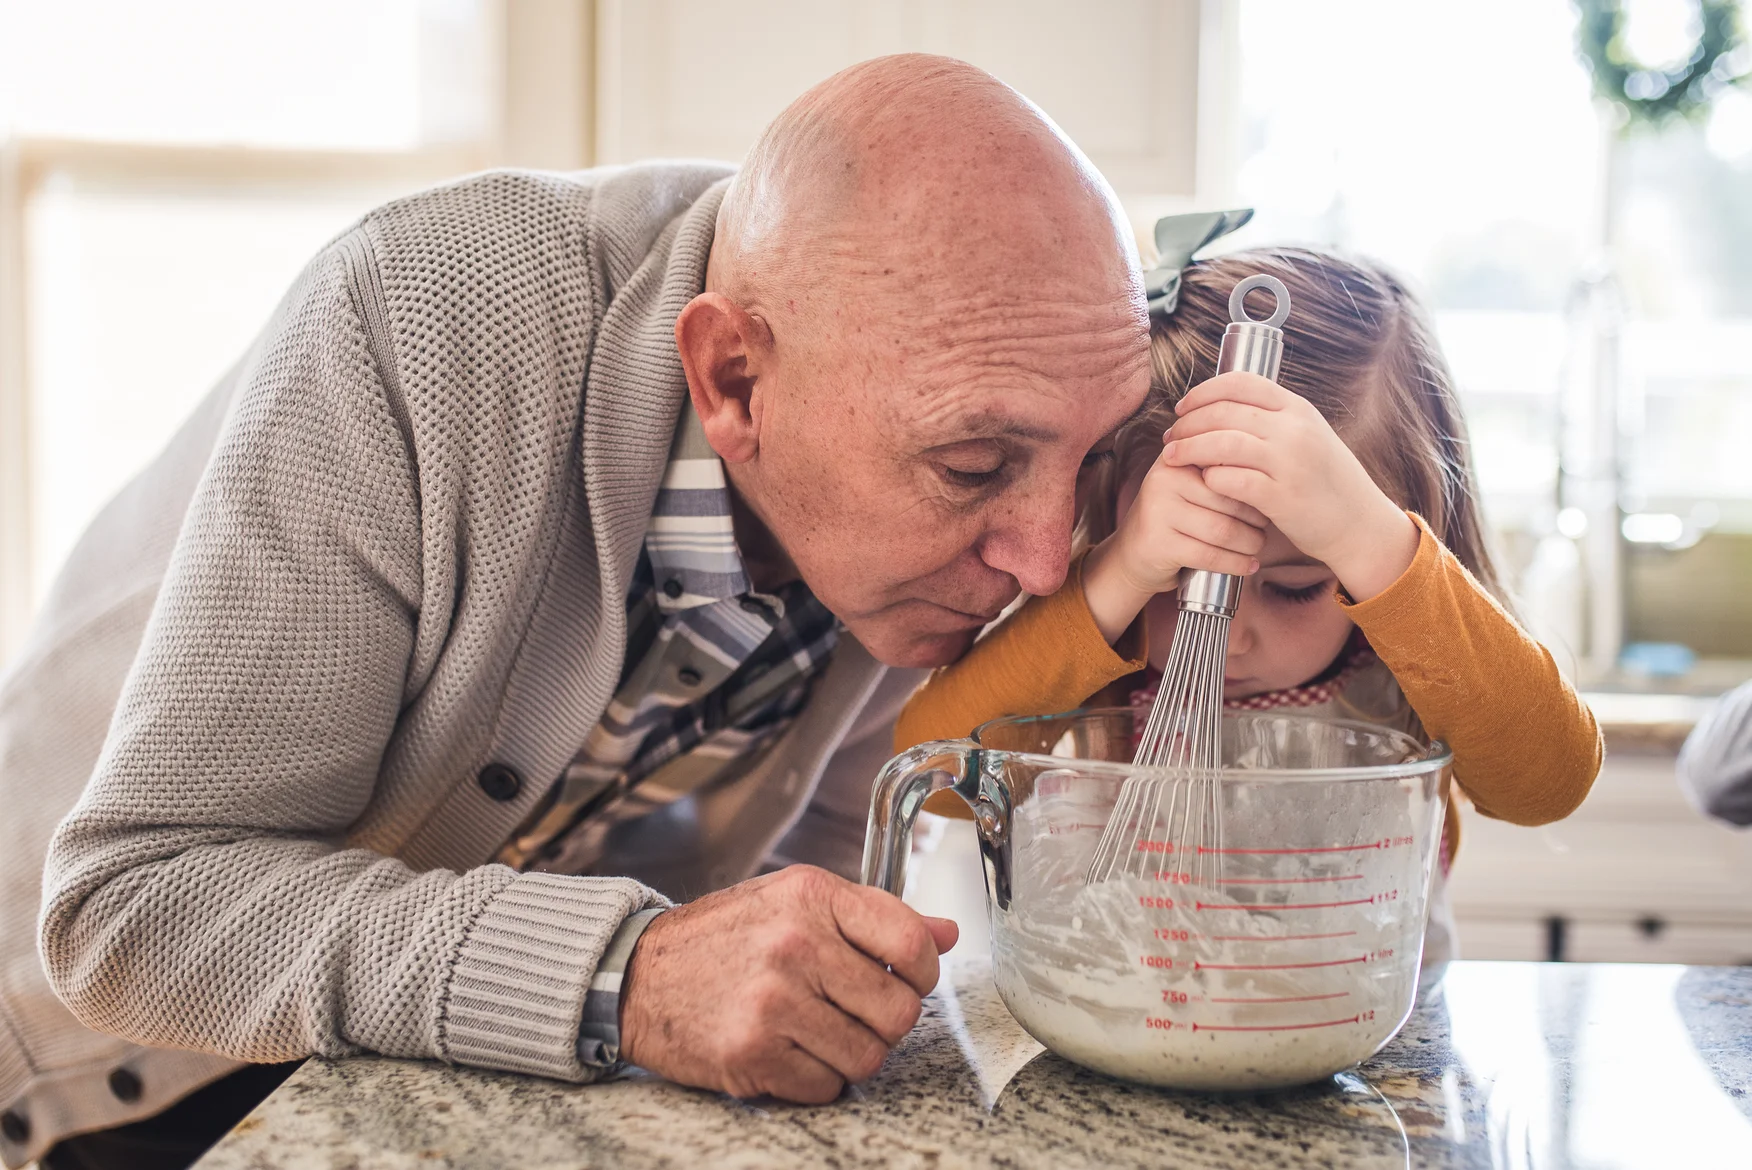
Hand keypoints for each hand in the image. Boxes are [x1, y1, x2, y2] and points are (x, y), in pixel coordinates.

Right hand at [618, 865, 958, 1102]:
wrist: (637, 976)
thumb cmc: (723, 938)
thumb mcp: (795, 902)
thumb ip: (872, 916)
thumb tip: (947, 932)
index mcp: (812, 897)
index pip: (912, 943)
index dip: (924, 973)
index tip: (909, 980)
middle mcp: (795, 945)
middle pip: (899, 1011)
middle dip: (885, 1022)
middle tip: (854, 1012)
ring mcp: (773, 1002)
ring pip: (868, 1056)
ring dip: (851, 1054)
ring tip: (818, 1033)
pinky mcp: (752, 1053)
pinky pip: (826, 1087)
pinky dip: (815, 1080)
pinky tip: (789, 1051)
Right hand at [1082, 455, 1266, 642]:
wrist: (1131, 555)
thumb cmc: (1171, 519)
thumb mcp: (1187, 484)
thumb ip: (1216, 469)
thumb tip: (1270, 469)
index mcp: (1176, 458)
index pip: (1228, 466)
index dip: (1253, 487)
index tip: (1265, 501)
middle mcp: (1164, 479)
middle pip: (1229, 500)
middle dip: (1256, 519)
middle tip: (1264, 529)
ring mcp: (1158, 511)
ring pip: (1223, 530)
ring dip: (1249, 544)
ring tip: (1256, 547)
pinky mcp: (1159, 544)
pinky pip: (1209, 555)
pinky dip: (1235, 564)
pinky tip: (1247, 566)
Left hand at [1164, 372, 1418, 601]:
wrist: (1360, 523)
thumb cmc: (1326, 481)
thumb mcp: (1307, 435)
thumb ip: (1272, 420)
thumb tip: (1222, 407)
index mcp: (1297, 409)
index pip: (1240, 382)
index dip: (1203, 392)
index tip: (1183, 407)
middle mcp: (1294, 430)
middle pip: (1224, 412)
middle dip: (1188, 423)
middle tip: (1171, 436)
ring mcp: (1289, 463)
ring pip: (1222, 443)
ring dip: (1189, 449)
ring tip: (1173, 457)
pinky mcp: (1282, 497)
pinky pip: (1231, 480)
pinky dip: (1210, 478)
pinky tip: (1202, 482)